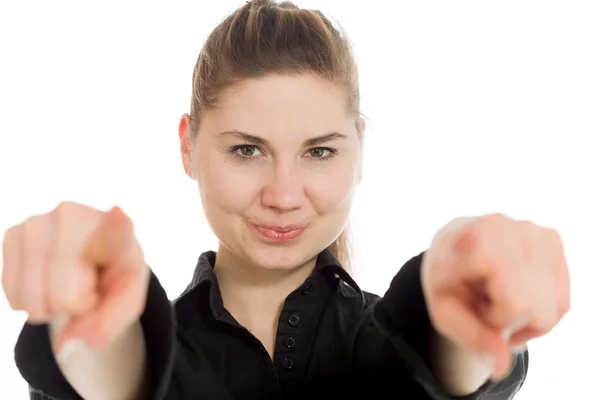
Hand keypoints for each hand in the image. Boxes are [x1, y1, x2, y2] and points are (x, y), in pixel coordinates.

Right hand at [2, 202, 148, 354]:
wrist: (93, 264)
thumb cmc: (114, 281)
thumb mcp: (125, 305)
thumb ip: (105, 325)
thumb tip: (65, 345)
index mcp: (118, 229)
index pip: (116, 227)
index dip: (116, 225)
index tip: (118, 215)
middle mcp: (77, 215)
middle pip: (63, 291)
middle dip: (71, 307)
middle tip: (86, 294)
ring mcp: (41, 221)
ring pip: (29, 295)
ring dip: (47, 307)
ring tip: (67, 290)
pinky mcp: (14, 233)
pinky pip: (12, 292)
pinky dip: (27, 302)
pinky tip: (46, 286)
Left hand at [422, 213, 569, 379]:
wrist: (452, 247)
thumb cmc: (447, 281)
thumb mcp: (444, 311)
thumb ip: (470, 336)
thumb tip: (501, 367)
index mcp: (476, 239)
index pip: (513, 302)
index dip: (492, 316)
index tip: (472, 300)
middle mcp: (509, 227)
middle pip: (537, 306)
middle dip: (512, 319)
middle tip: (485, 302)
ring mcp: (534, 230)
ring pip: (554, 308)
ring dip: (527, 317)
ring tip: (498, 297)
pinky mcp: (551, 238)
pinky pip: (562, 299)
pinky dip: (542, 308)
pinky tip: (516, 293)